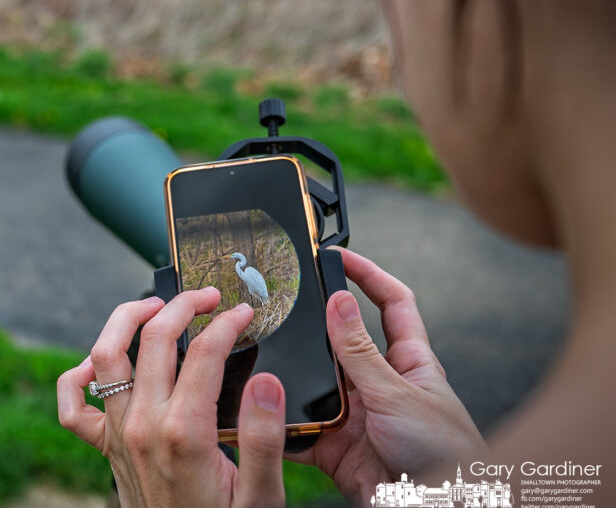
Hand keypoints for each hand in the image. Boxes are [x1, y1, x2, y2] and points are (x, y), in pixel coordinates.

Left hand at [58, 288, 287, 506]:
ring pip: (106, 354)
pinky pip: (73, 404)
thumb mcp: (261, 496)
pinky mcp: (103, 447)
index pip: (206, 352)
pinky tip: (100, 362)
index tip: (245, 313)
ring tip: (156, 306)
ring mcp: (117, 433)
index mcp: (185, 432)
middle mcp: (143, 425)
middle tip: (207, 297)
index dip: (228, 322)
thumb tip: (266, 382)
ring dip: (127, 318)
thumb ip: (264, 439)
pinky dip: (79, 374)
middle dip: (182, 304)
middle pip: (154, 337)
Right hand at [287, 248, 485, 503]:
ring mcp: (357, 415)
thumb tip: (338, 300)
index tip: (338, 255)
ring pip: (314, 383)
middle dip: (314, 326)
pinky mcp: (336, 447)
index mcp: (410, 362)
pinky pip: (301, 428)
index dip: (368, 275)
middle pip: (341, 341)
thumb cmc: (448, 456)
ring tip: (270, 359)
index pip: (391, 304)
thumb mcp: (399, 394)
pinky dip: (282, 422)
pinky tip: (263, 412)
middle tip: (284, 303)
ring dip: (295, 378)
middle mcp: (381, 384)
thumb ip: (361, 351)